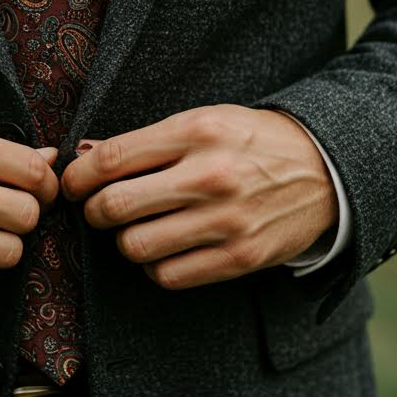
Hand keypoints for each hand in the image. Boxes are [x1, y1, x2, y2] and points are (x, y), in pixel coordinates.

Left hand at [61, 105, 337, 289]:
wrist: (325, 169)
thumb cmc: (250, 141)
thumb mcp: (203, 121)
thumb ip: (147, 140)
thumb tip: (84, 155)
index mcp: (196, 132)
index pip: (112, 159)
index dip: (77, 176)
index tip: (70, 183)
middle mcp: (210, 176)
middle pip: (115, 207)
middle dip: (93, 211)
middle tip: (98, 209)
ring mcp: (226, 220)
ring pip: (136, 247)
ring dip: (124, 241)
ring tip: (135, 228)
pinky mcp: (240, 258)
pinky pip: (169, 276)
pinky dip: (155, 267)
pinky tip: (165, 249)